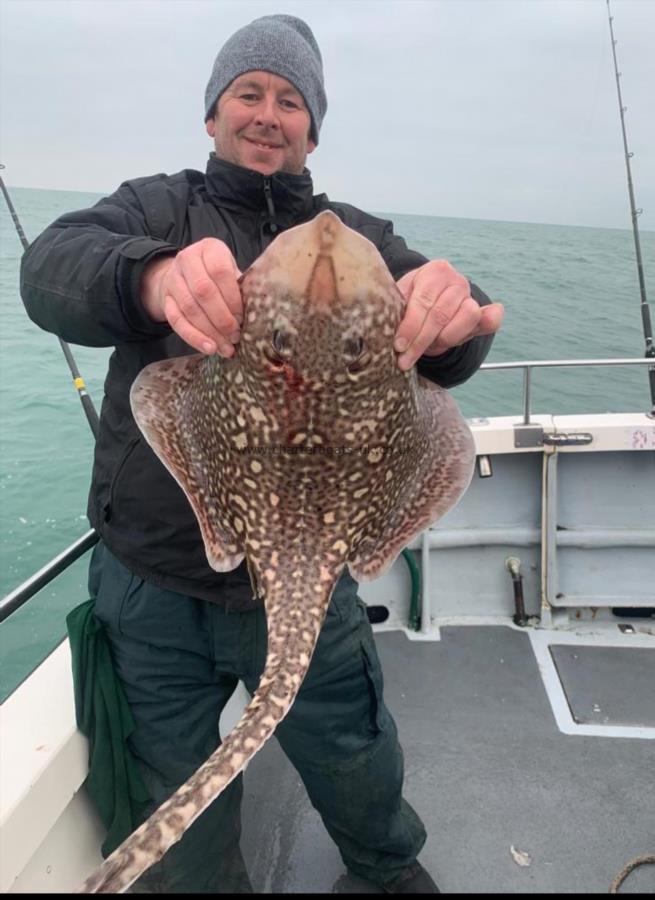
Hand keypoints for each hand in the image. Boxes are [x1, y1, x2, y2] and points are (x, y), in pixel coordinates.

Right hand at [141, 238, 242, 355]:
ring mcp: (173, 279)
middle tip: (236, 336)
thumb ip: (242, 288)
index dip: (232, 297)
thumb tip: (258, 316)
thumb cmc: (218, 276)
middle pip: (203, 291)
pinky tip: (209, 348)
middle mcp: (187, 259)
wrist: (184, 274)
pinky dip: (194, 337)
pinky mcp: (165, 299)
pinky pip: (176, 321)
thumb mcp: (232, 272)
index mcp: (210, 249)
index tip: (242, 317)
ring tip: (226, 347)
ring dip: (210, 331)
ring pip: (189, 308)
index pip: (220, 271)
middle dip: (221, 318)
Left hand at [394, 260, 503, 370]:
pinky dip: (489, 321)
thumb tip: (386, 327)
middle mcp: (456, 280)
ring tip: (426, 351)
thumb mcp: (401, 299)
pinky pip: (491, 318)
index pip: (422, 302)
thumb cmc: (412, 301)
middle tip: (404, 360)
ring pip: (466, 317)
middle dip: (420, 341)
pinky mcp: (483, 312)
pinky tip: (482, 325)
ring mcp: (471, 296)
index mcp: (434, 272)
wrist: (430, 300)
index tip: (398, 346)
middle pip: (441, 314)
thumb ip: (397, 307)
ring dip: (445, 339)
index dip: (410, 327)